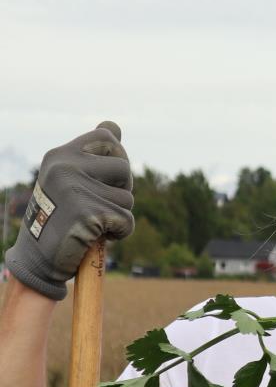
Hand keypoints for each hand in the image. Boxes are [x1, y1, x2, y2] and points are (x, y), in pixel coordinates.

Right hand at [6, 121, 134, 300]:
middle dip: (121, 189)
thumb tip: (114, 126)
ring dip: (118, 215)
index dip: (117, 158)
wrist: (38, 260)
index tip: (107, 178)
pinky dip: (120, 233)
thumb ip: (92, 155)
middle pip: (124, 167)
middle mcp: (66, 167)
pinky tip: (97, 237)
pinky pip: (126, 221)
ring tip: (93, 224)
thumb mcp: (69, 180)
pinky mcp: (88, 214)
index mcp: (60, 155)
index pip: (107, 137)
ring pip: (127, 198)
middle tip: (100, 205)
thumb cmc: (58, 220)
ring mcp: (76, 190)